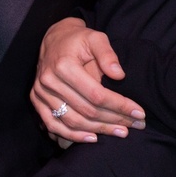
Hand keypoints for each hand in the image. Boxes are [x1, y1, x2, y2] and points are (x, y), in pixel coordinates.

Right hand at [30, 17, 143, 144]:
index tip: (139, 112)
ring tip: (120, 132)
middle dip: (114, 120)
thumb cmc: (78, 40)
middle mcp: (49, 81)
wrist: (54, 40)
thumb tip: (119, 75)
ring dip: (99, 130)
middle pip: (86, 110)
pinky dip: (73, 136)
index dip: (119, 105)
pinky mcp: (37, 101)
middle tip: (136, 125)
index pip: (96, 94)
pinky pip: (54, 125)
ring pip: (72, 121)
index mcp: (64, 65)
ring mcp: (40, 93)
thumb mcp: (96, 38)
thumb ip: (108, 54)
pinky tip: (93, 138)